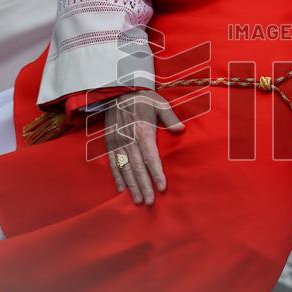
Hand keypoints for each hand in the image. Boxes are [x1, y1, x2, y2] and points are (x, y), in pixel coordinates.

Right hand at [104, 91, 184, 205]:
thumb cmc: (143, 98)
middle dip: (144, 185)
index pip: (151, 157)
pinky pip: (113, 163)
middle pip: (137, 167)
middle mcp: (129, 140)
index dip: (156, 173)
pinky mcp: (110, 143)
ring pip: (125, 168)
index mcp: (143, 131)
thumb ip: (170, 117)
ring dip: (131, 185)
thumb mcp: (159, 103)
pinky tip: (121, 189)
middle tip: (150, 201)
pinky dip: (117, 177)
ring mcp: (118, 142)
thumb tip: (181, 129)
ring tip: (138, 200)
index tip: (162, 187)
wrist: (120, 90)